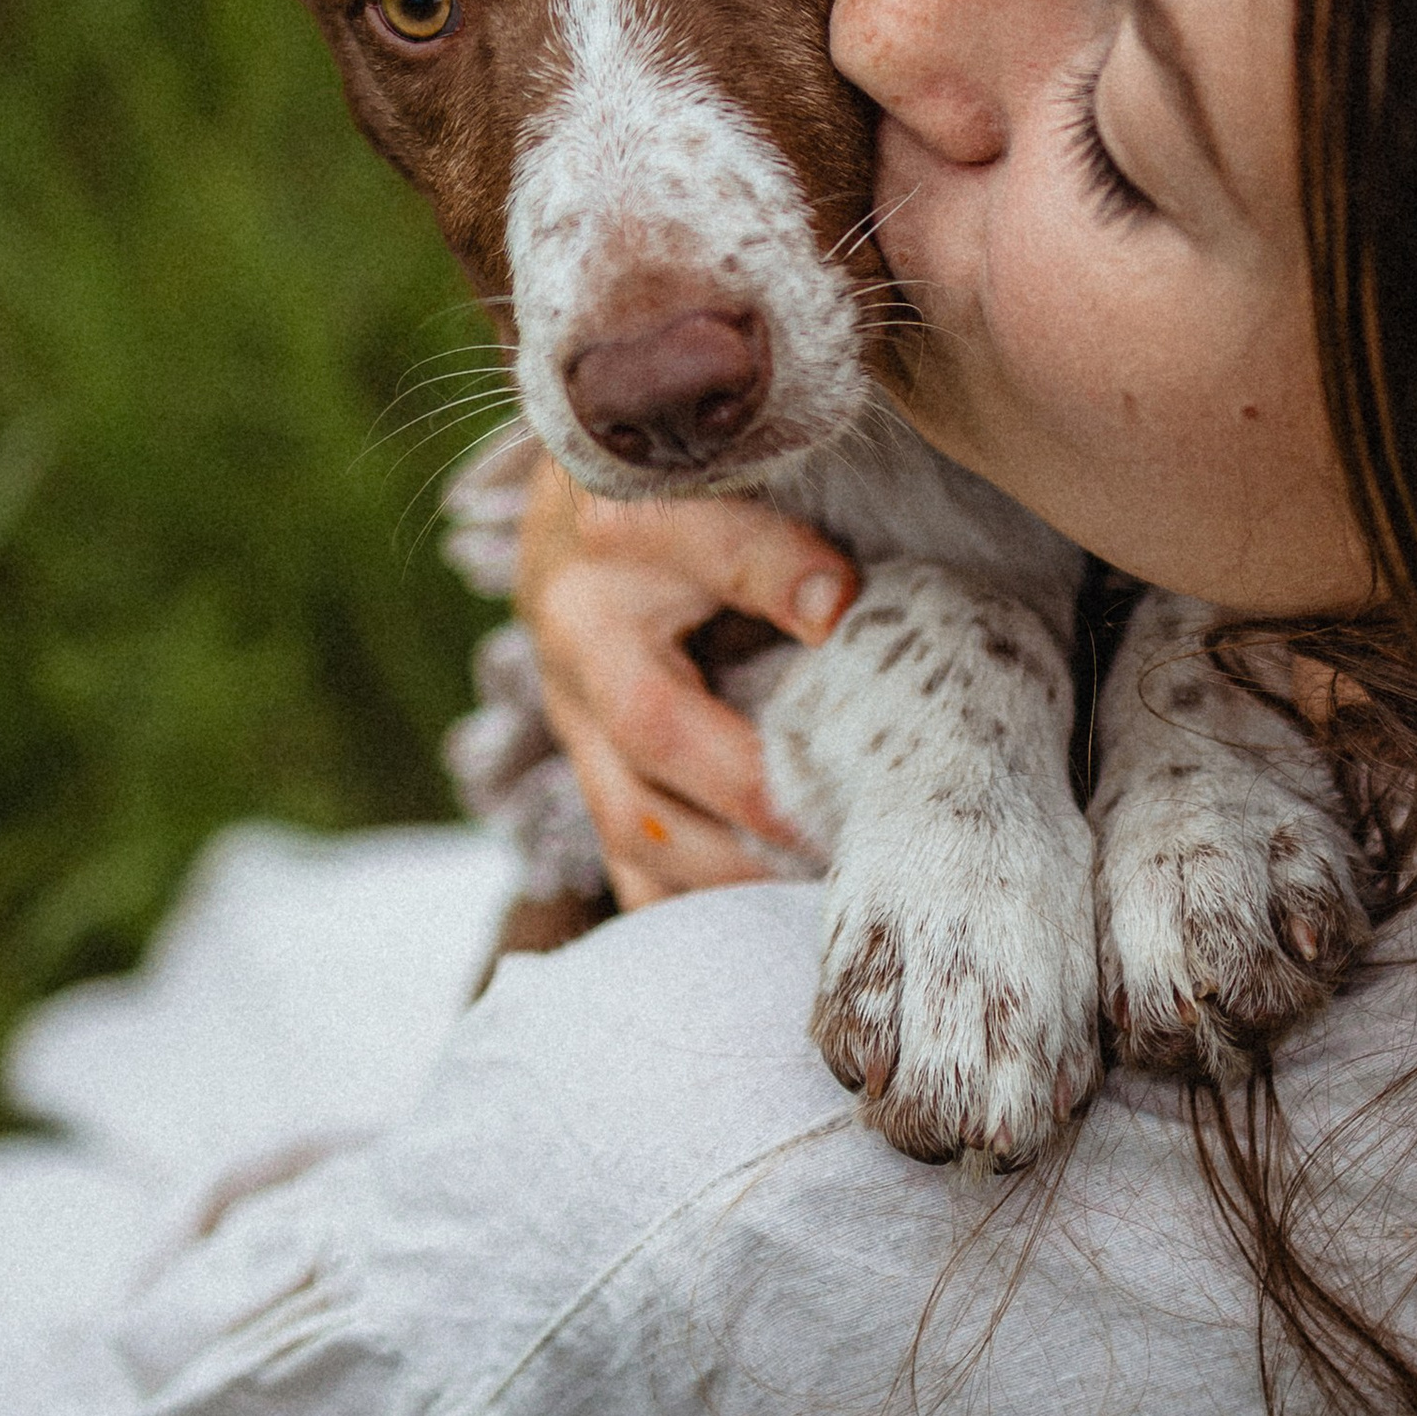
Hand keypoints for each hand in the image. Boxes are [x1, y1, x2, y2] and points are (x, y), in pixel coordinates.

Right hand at [515, 457, 856, 907]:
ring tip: (815, 896)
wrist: (571, 514)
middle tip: (847, 833)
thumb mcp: (725, 479)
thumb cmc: (679, 489)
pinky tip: (752, 936)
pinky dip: (687, 909)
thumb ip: (782, 533)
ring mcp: (570, 715)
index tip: (845, 607)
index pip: (717, 549)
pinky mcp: (584, 770)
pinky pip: (621, 859)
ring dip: (728, 871)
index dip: (780, 578)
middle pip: (657, 729)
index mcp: (625, 531)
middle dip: (756, 794)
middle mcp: (579, 631)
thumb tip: (839, 609)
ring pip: (632, 819)